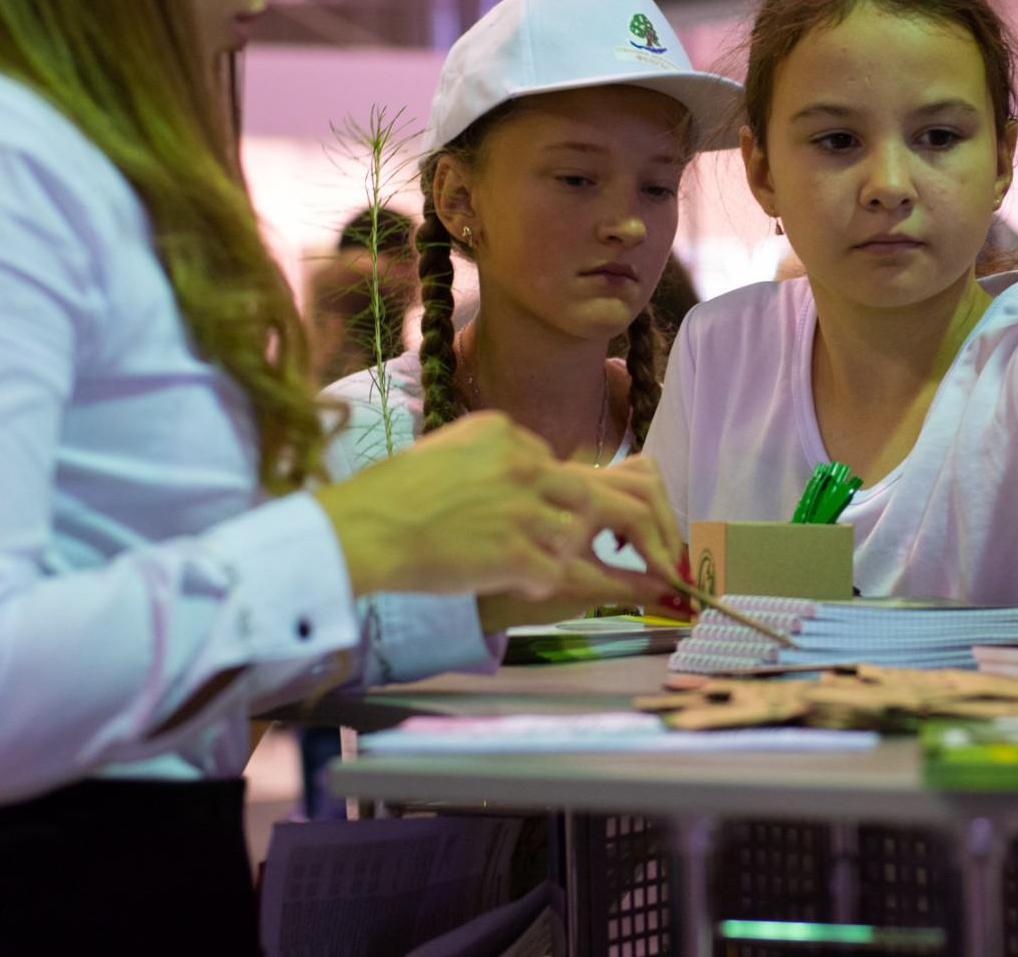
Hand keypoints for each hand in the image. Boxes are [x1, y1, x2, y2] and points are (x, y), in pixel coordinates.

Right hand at [316, 412, 667, 600]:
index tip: (572, 522)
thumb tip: (536, 464)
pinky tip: (508, 581)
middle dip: (635, 530)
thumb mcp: (449, 450)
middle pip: (599, 497)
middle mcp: (525, 466)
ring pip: (575, 538)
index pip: (556, 467)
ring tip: (523, 565)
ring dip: (558, 558)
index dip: (563, 501)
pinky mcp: (517, 553)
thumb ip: (497, 456)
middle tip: (655, 556)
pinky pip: (554, 574)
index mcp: (507, 434)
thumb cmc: (391, 497)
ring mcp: (524, 511)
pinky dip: (538, 582)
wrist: (361, 530)